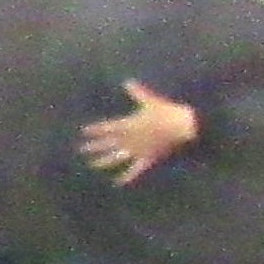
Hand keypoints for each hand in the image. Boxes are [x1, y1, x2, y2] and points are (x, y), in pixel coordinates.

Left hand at [80, 82, 199, 180]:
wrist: (182, 126)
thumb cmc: (166, 112)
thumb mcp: (150, 101)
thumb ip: (137, 92)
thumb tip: (127, 81)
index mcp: (127, 125)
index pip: (106, 128)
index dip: (94, 130)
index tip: (83, 132)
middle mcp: (128, 139)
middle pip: (108, 144)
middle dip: (94, 146)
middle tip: (81, 150)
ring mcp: (136, 150)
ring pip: (116, 158)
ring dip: (104, 161)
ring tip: (92, 165)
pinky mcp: (146, 159)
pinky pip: (134, 170)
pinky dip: (126, 177)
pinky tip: (117, 183)